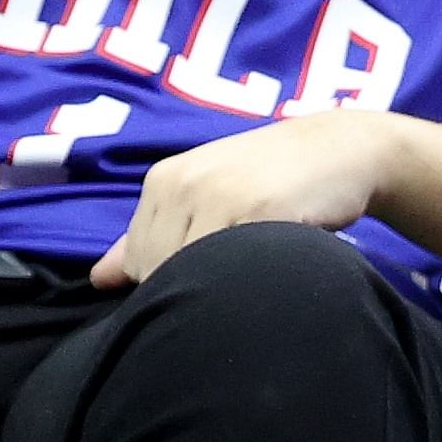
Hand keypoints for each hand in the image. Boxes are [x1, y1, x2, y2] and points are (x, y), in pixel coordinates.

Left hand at [92, 110, 399, 288]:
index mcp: (163, 180)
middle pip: (159, 271)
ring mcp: (219, 196)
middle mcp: (183, 184)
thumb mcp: (206, 196)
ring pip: (191, 274)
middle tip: (230, 287)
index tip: (206, 279)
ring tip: (248, 284)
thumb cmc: (274, 178)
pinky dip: (245, 284)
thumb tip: (99, 280)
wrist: (342, 149)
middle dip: (189, 290)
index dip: (167, 282)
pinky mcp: (258, 212)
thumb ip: (151, 237)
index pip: (137, 261)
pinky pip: (233, 268)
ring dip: (216, 292)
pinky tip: (266, 279)